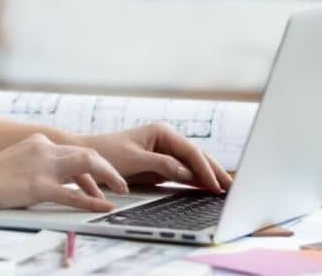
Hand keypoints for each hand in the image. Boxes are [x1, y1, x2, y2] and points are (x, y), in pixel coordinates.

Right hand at [0, 133, 128, 215]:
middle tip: (122, 185)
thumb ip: (41, 164)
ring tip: (120, 192)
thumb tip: (62, 178)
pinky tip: (104, 206)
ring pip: (86, 165)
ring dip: (107, 178)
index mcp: (40, 140)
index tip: (101, 183)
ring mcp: (42, 165)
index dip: (93, 169)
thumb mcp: (20, 162)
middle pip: (87, 153)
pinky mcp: (37, 186)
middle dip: (108, 169)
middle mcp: (44, 147)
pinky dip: (92, 200)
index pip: (75, 151)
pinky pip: (72, 194)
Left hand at [80, 123, 231, 192]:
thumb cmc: (108, 154)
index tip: (216, 185)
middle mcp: (166, 138)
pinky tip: (207, 188)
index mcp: (162, 132)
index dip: (205, 169)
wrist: (90, 156)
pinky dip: (196, 179)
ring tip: (226, 189)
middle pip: (196, 155)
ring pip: (192, 164)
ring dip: (208, 175)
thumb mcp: (135, 159)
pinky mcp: (161, 163)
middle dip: (214, 170)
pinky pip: (183, 171)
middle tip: (232, 187)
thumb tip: (186, 172)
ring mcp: (165, 150)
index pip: (191, 151)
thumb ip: (162, 164)